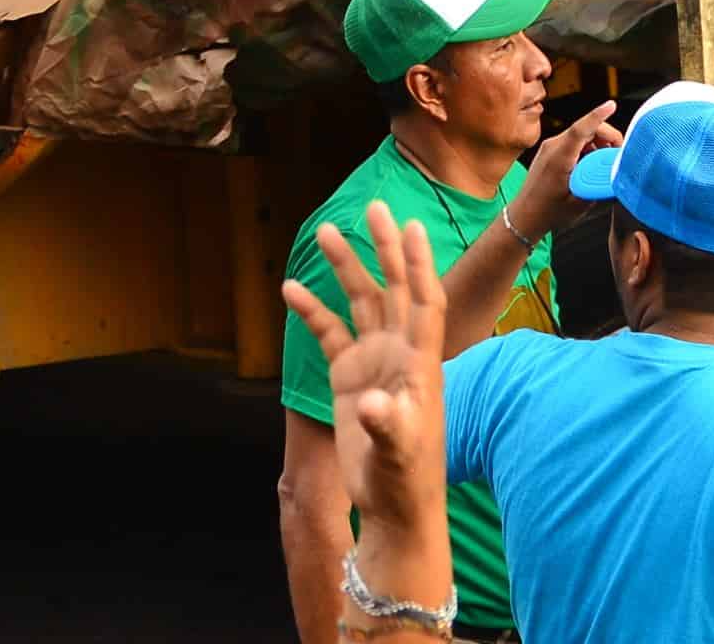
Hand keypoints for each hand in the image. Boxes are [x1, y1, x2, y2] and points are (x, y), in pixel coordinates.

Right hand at [283, 204, 448, 563]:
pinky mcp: (350, 378)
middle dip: (386, 249)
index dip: (419, 265)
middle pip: (395, 289)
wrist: (393, 506)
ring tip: (325, 231)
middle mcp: (400, 353)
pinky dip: (312, 311)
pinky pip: (330, 333)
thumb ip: (389, 425)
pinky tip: (289, 289)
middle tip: (374, 207)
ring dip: (347, 268)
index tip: (412, 227)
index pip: (424, 302)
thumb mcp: (400, 454)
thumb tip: (373, 402)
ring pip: (361, 303)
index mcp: (421, 363)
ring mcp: (374, 362)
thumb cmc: (407, 480)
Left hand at [508, 100, 618, 236]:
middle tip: (618, 155)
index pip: (581, 129)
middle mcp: (553, 146)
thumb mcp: (580, 202)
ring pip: (582, 135)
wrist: (525, 215)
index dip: (597, 116)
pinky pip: (575, 142)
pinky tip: (593, 167)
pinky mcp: (552, 151)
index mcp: (559, 157)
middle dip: (607, 137)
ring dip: (599, 144)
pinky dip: (589, 149)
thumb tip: (617, 174)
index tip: (611, 105)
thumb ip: (600, 186)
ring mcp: (551, 147)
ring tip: (605, 165)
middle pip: (586, 129)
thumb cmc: (549, 211)